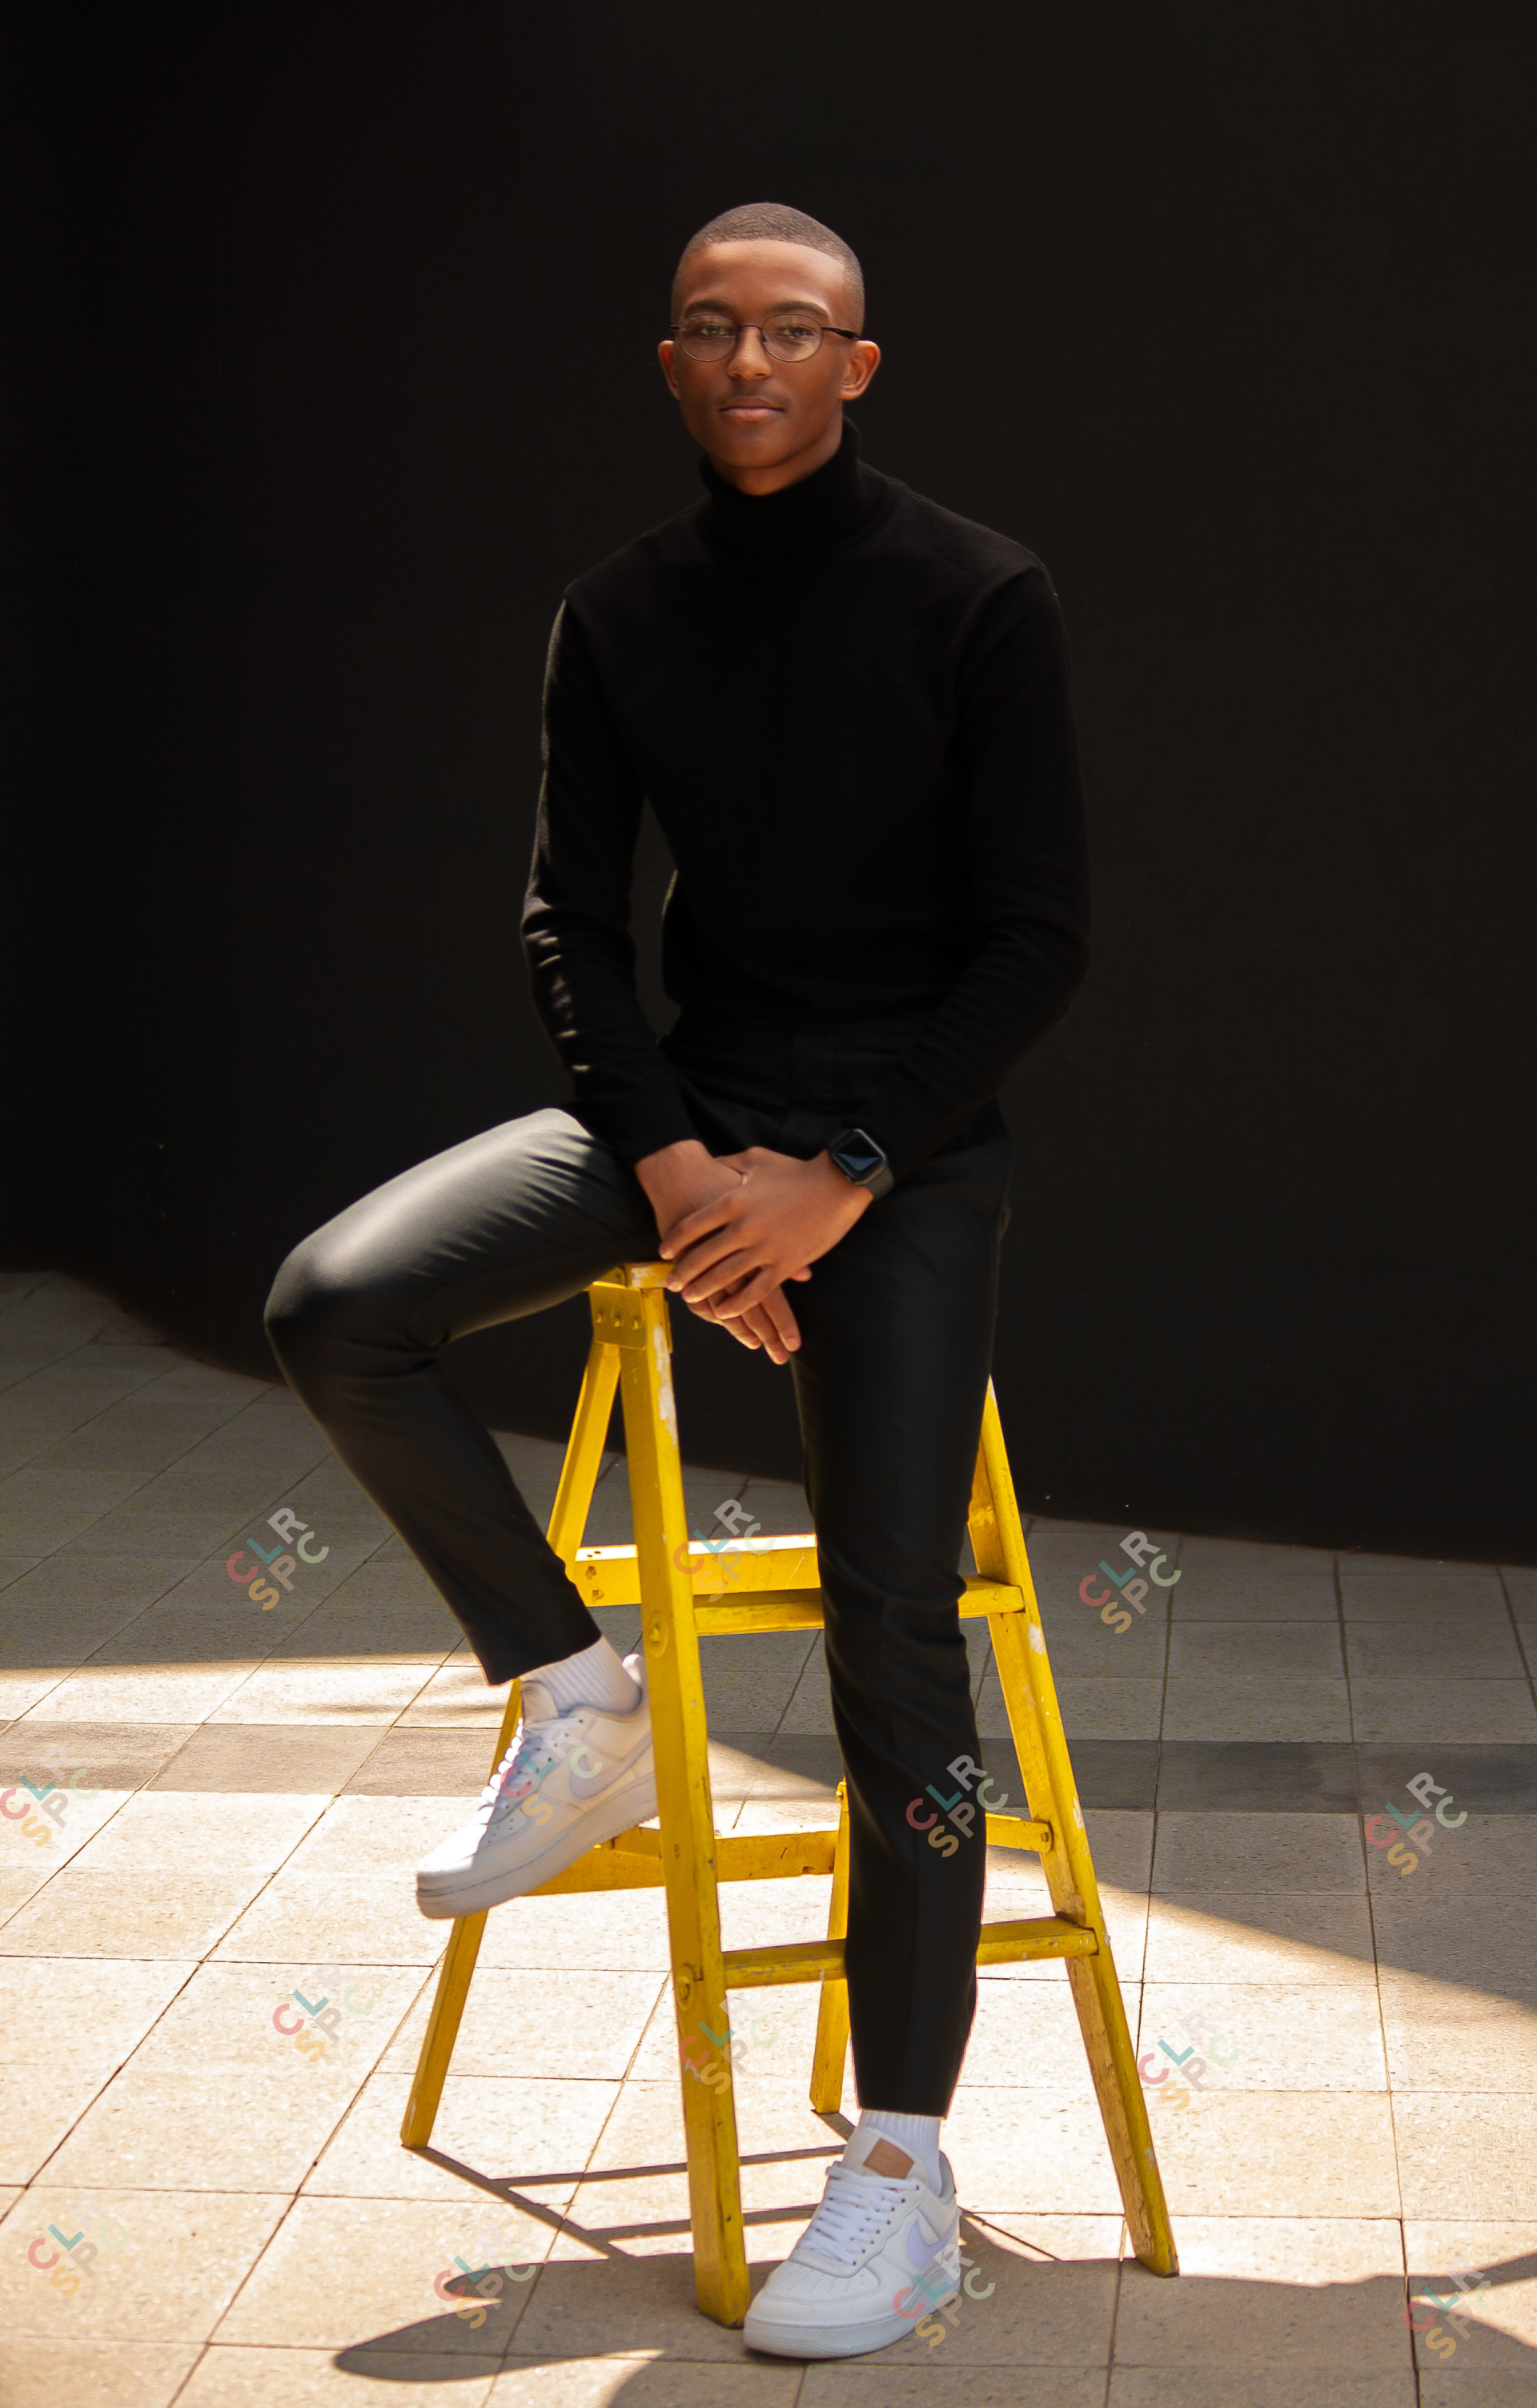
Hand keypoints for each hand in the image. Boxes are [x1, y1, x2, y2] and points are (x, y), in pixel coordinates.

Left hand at [658, 1145, 871, 1317]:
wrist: (836, 1184)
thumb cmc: (796, 1170)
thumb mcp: (755, 1159)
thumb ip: (729, 1164)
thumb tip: (710, 1164)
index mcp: (733, 1200)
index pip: (693, 1225)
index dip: (675, 1240)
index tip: (664, 1252)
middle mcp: (744, 1227)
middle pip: (703, 1255)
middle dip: (683, 1272)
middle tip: (672, 1283)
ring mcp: (765, 1248)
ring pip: (725, 1277)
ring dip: (704, 1290)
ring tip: (691, 1297)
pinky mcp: (786, 1264)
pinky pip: (756, 1291)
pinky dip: (737, 1304)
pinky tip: (723, 1312)